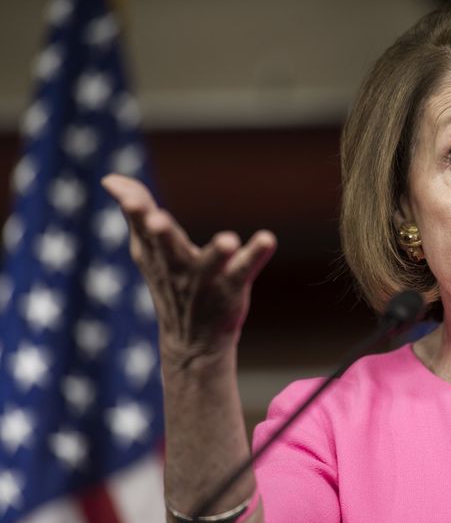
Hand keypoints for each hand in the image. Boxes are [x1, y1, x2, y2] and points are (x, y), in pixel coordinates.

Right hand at [102, 174, 276, 370]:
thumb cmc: (170, 283)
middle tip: (155, 219)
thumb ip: (135, 213)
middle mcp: (176, 266)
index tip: (123, 193)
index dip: (133, 209)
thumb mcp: (147, 250)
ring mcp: (205, 280)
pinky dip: (256, 254)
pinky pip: (244, 270)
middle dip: (161, 233)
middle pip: (167, 247)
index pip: (141, 228)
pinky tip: (267, 239)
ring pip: (208, 265)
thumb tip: (110, 178)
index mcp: (154, 254)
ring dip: (217, 253)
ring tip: (229, 240)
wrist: (192, 344)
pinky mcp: (231, 288)